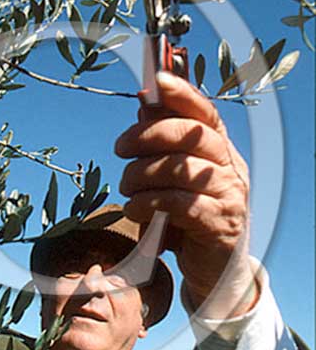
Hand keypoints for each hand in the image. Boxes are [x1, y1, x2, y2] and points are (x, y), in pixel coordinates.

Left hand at [115, 71, 256, 317]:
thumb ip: (163, 141)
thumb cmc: (189, 215)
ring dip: (141, 175)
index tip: (157, 79)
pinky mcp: (219, 224)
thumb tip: (146, 100)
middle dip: (147, 135)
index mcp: (220, 148)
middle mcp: (230, 167)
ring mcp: (229, 196)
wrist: (215, 269)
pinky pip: (181, 204)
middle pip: (190, 135)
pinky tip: (135, 210)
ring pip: (181, 169)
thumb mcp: (176, 176)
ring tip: (125, 187)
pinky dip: (150, 204)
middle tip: (119, 148)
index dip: (183, 93)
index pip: (205, 113)